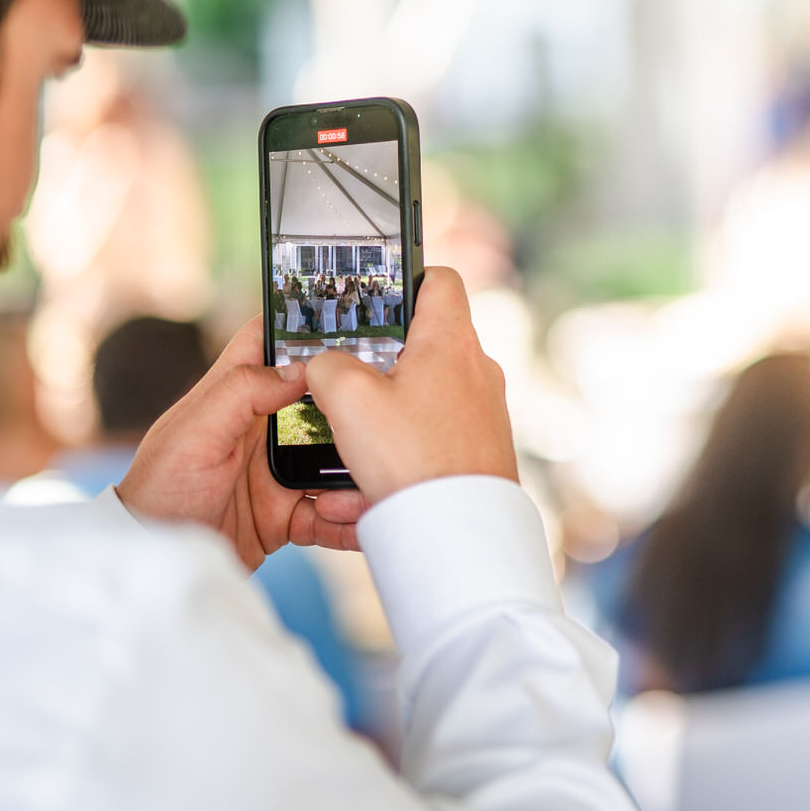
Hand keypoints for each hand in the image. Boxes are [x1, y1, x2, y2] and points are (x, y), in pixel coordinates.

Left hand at [118, 316, 367, 571]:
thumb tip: (302, 369)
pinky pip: (332, 513)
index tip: (349, 313)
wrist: (154, 566)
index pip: (269, 340)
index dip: (303, 321)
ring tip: (375, 482)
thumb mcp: (193, 433)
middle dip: (355, 403)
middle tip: (390, 406)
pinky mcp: (287, 515)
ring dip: (357, 470)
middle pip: (322, 399)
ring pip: (336, 459)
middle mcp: (263, 428)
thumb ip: (242, 392)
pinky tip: (364, 523)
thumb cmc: (158, 492)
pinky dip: (350, 520)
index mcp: (235, 396)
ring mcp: (278, 472)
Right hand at [304, 266, 516, 505]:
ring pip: (426, 395)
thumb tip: (324, 363)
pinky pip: (434, 437)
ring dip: (386, 413)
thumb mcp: (349, 400)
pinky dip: (402, 450)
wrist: (458, 532)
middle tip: (348, 375)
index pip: (440, 279)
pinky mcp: (482, 448)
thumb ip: (328, 366)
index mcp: (452, 341)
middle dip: (382, 358)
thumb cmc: (413, 460)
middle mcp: (478, 369)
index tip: (376, 295)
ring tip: (352, 442)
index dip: (406, 277)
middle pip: (427, 341)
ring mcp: (486, 410)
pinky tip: (369, 484)